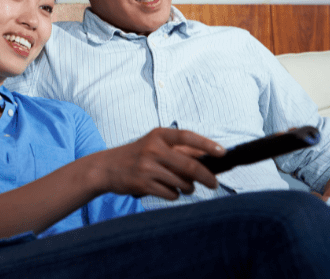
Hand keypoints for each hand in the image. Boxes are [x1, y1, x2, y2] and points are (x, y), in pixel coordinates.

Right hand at [98, 128, 224, 199]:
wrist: (106, 167)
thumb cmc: (137, 155)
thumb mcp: (155, 144)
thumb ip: (179, 148)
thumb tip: (209, 156)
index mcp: (159, 135)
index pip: (188, 136)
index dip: (207, 145)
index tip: (222, 153)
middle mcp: (153, 149)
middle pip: (190, 166)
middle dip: (207, 177)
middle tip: (214, 184)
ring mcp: (147, 167)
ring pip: (182, 183)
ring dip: (188, 188)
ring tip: (184, 186)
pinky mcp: (143, 184)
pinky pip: (171, 194)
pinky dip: (174, 195)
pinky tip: (167, 189)